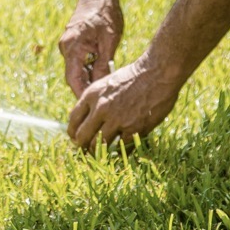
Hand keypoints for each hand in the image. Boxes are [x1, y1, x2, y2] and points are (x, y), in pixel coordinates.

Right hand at [57, 0, 122, 97]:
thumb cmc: (106, 13)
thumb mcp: (109, 41)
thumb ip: (103, 64)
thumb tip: (101, 87)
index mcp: (72, 47)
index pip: (73, 80)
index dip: (82, 95)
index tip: (93, 107)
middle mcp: (66, 47)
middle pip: (74, 76)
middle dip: (87, 89)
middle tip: (103, 103)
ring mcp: (68, 44)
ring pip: (78, 69)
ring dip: (90, 78)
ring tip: (106, 91)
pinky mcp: (74, 42)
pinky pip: (80, 61)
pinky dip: (90, 68)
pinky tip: (104, 73)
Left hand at [66, 55, 180, 151]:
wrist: (157, 72)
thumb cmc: (134, 76)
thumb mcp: (108, 83)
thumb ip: (97, 100)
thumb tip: (89, 119)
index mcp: (92, 95)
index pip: (73, 119)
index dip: (73, 133)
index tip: (76, 139)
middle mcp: (101, 108)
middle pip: (82, 137)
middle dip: (82, 147)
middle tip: (87, 152)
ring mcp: (117, 119)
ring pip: (99, 146)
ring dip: (100, 153)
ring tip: (102, 156)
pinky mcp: (134, 128)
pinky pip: (122, 148)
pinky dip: (121, 153)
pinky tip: (122, 152)